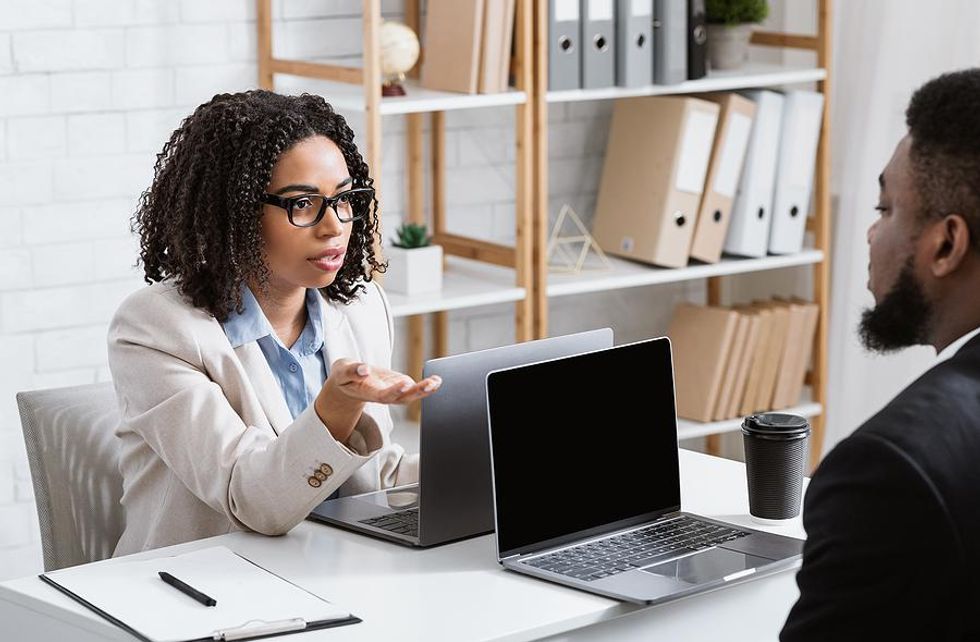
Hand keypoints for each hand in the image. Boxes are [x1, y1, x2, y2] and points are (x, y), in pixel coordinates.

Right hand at [326, 358, 441, 403]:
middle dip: (417, 392)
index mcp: (369, 393)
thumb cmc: (345, 377)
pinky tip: (437, 380)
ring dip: (425, 390)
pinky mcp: (399, 384)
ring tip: (437, 382)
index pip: (383, 395)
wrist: (348, 382)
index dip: (394, 391)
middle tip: (430, 385)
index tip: (404, 384)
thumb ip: (352, 371)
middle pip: (402, 397)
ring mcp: (393, 391)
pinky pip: (414, 387)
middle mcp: (384, 395)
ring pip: (410, 394)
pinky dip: (426, 385)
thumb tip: (364, 369)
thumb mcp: (342, 372)